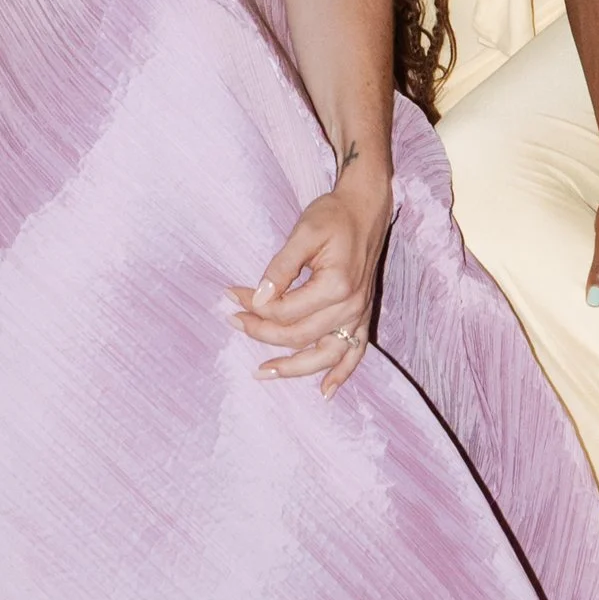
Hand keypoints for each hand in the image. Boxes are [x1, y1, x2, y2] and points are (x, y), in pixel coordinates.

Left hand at [232, 166, 393, 396]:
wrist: (366, 208)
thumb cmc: (333, 215)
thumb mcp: (303, 232)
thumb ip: (281, 268)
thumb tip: (258, 299)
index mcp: (337, 286)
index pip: (286, 311)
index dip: (254, 306)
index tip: (232, 293)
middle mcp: (351, 306)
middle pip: (299, 336)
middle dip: (261, 332)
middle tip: (233, 320)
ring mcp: (359, 314)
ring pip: (325, 355)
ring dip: (294, 369)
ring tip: (263, 373)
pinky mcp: (363, 315)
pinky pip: (355, 353)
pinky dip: (342, 374)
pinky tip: (325, 391)